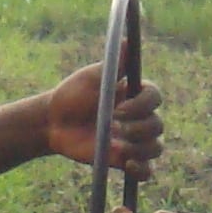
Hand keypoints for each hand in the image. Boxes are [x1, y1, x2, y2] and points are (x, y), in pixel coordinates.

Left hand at [40, 64, 164, 177]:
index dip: (142, 105)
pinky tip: (127, 165)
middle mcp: (139, 117)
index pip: (155, 98)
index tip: (120, 107)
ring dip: (139, 148)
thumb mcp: (92, 78)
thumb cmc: (72, 96)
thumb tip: (128, 40)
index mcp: (135, 95)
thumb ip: (114, 65)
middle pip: (157, 125)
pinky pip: (146, 172)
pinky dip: (142, 170)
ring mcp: (134, 141)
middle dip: (138, 128)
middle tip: (114, 127)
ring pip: (155, 148)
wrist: (54, 123)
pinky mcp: (125, 161)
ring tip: (116, 147)